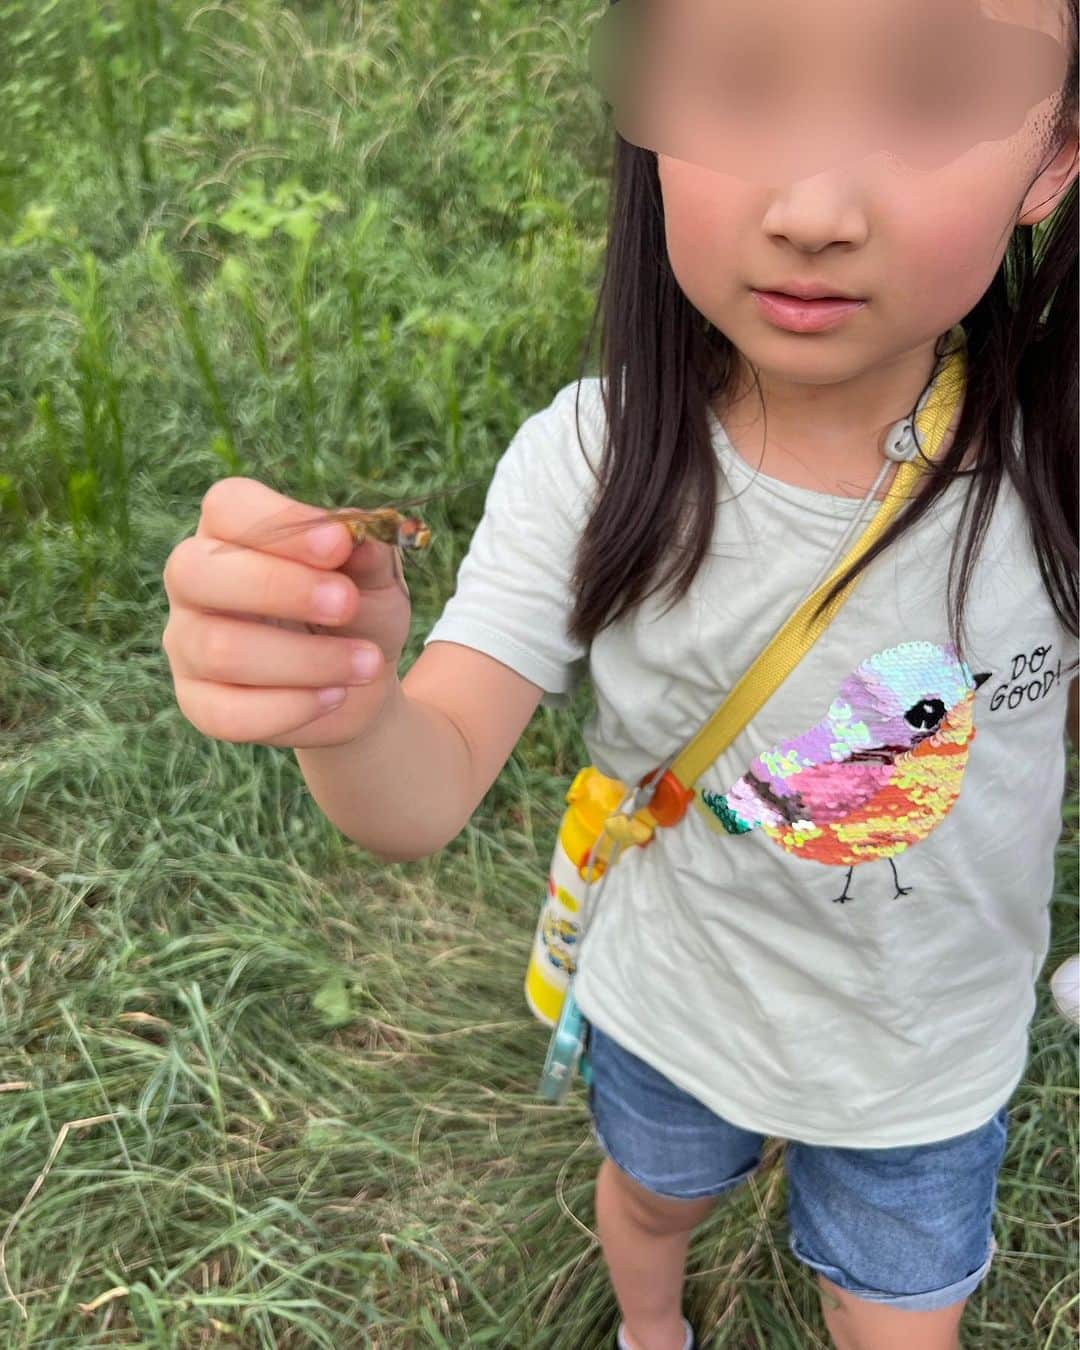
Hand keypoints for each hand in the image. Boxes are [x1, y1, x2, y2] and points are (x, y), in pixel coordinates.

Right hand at [161, 477, 412, 747]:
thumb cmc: (358, 611)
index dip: (279, 522)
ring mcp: (187, 644)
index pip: (227, 507)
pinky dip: (292, 708)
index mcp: (230, 531)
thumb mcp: (377, 579)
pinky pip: (228, 713)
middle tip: (347, 604)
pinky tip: (336, 696)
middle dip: (279, 588)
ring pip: (219, 650)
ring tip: (366, 663)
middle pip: (195, 571)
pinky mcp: (198, 703)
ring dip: (307, 659)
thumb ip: (368, 555)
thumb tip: (362, 538)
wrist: (360, 680)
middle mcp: (194, 582)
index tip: (339, 543)